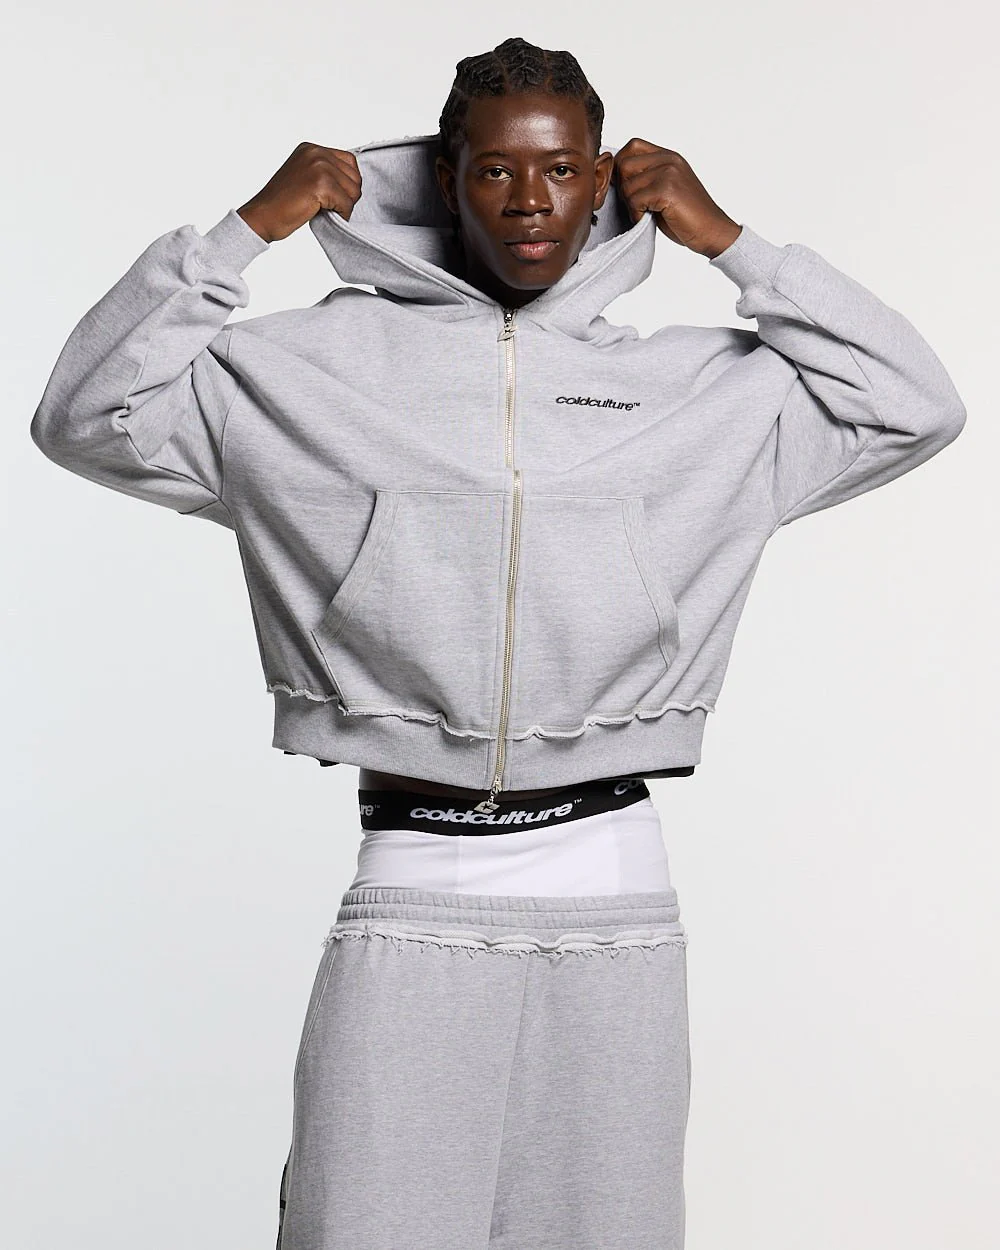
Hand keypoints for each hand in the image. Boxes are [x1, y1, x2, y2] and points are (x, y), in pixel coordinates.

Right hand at [237, 142, 362, 243]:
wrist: (262, 215)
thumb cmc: (281, 203)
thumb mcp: (304, 176)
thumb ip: (325, 171)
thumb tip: (353, 181)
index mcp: (311, 148)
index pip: (349, 161)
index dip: (347, 183)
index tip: (333, 195)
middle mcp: (316, 153)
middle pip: (355, 176)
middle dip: (347, 195)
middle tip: (328, 205)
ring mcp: (319, 167)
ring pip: (354, 190)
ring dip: (344, 206)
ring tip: (324, 209)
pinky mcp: (322, 184)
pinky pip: (347, 204)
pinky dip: (340, 215)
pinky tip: (323, 214)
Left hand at [612, 138, 740, 258]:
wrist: (712, 231)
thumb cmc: (687, 216)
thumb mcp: (665, 189)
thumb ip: (645, 177)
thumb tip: (612, 176)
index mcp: (669, 157)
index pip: (632, 146)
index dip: (622, 166)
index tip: (627, 188)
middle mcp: (669, 160)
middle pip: (624, 165)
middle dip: (622, 188)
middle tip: (636, 205)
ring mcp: (669, 173)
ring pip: (627, 186)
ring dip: (630, 205)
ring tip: (645, 213)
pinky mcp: (667, 190)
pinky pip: (635, 200)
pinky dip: (636, 215)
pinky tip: (648, 219)